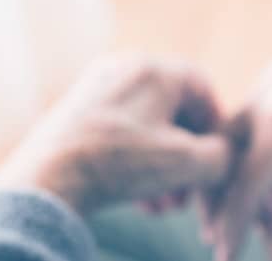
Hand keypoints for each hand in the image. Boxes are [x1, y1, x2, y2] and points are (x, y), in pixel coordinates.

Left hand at [0, 55, 231, 211]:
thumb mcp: (188, 163)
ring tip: (162, 205)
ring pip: (146, 128)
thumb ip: (222, 155)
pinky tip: (138, 199)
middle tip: (188, 192)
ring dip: (162, 167)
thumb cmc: (120, 165)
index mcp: (154, 68)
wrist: (47, 180)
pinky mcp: (75, 112)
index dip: (217, 128)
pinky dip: (136, 162)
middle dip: (187, 157)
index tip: (217, 162)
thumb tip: (224, 155)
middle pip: (173, 112)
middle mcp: (124, 68)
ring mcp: (96, 88)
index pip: (203, 89)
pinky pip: (120, 133)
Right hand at [208, 15, 271, 260]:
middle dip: (221, 202)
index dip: (233, 225)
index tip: (226, 257)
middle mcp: (270, 90)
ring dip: (238, 181)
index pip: (245, 181)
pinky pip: (251, 123)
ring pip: (233, 139)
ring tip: (258, 224)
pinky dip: (253, 158)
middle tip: (223, 242)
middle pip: (225, 155)